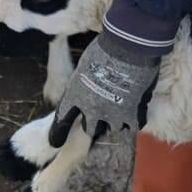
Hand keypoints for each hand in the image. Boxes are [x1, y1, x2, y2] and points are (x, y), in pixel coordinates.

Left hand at [49, 31, 158, 150]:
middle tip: (98, 117)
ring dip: (115, 121)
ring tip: (119, 113)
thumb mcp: (85, 65)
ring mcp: (112, 114)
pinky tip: (136, 114)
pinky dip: (134, 120)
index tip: (55, 142)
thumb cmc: (104, 49)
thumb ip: (85, 81)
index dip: (58, 132)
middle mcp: (91, 109)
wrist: (127, 49)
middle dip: (93, 124)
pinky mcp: (132, 114)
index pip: (62, 119)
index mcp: (74, 95)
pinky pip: (134, 125)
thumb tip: (91, 85)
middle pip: (90, 128)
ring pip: (113, 128)